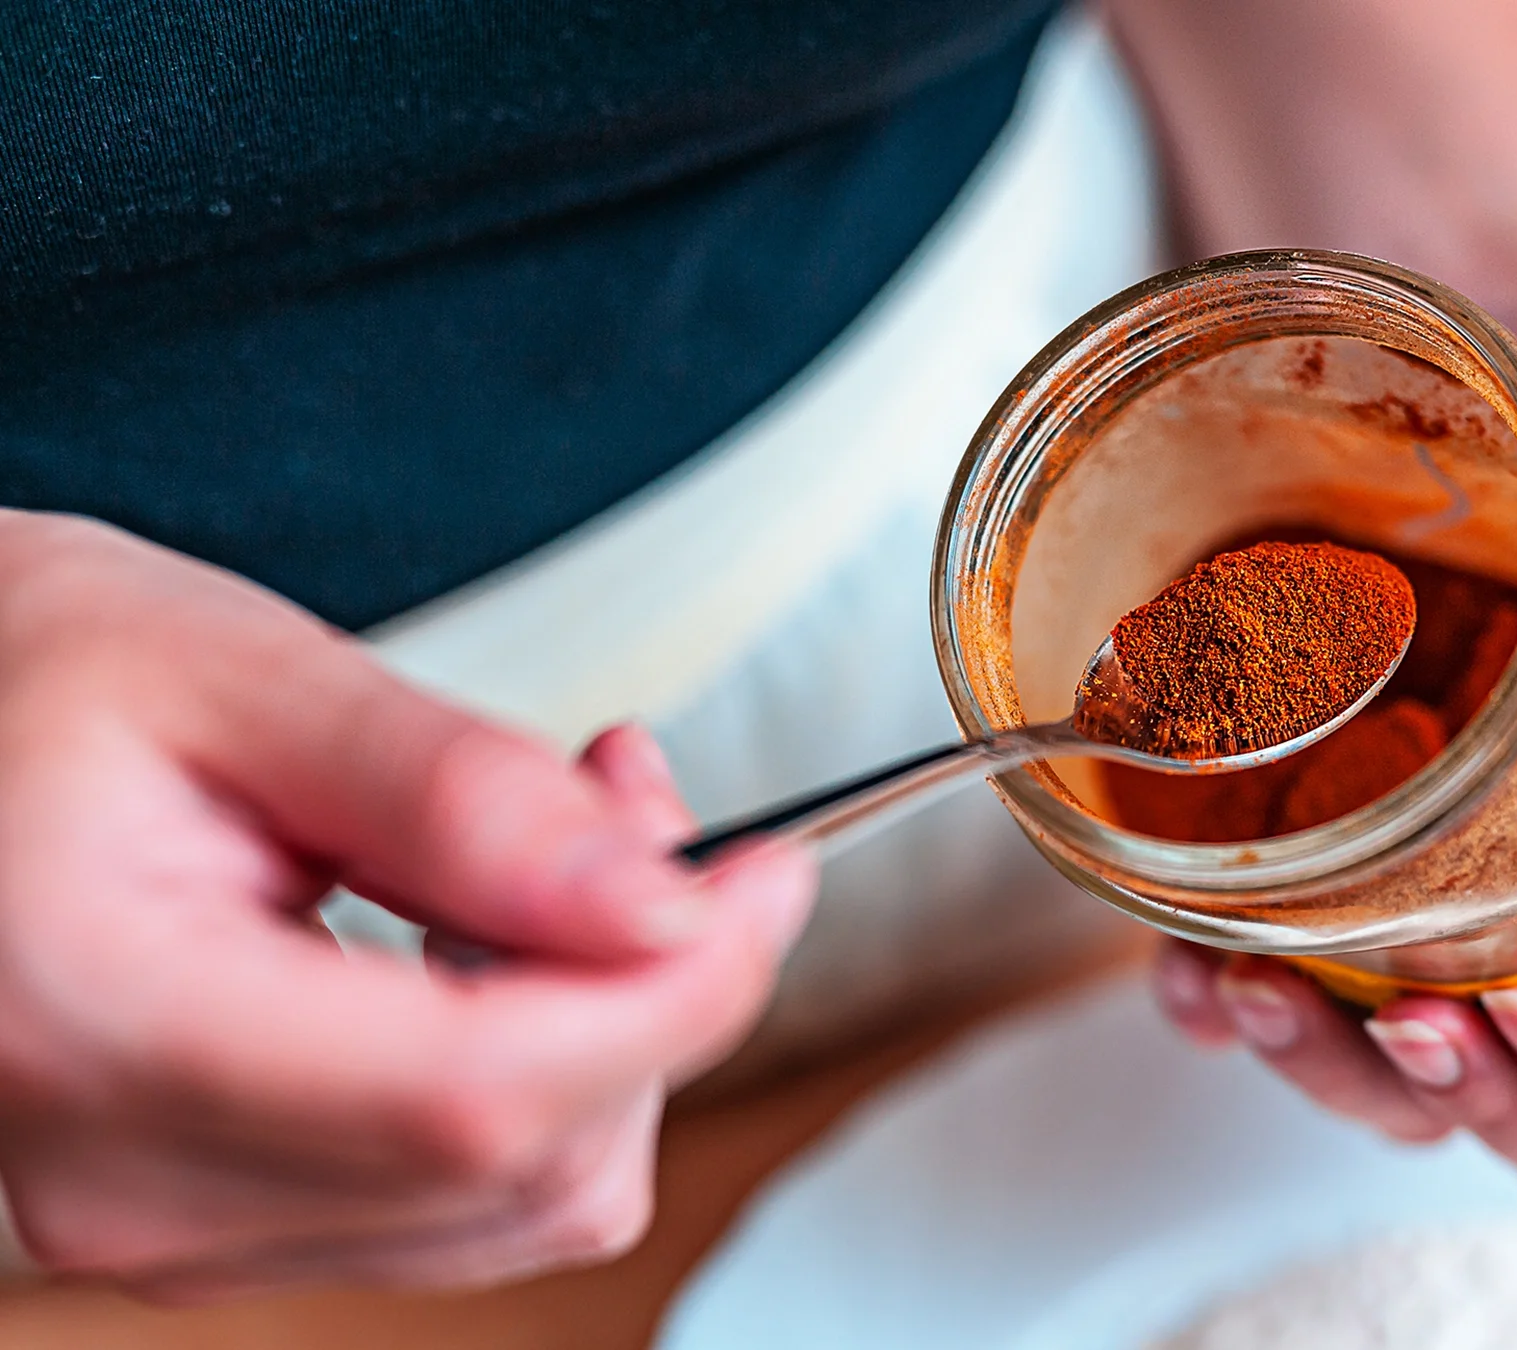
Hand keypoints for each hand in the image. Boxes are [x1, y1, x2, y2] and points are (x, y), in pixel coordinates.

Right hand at [0, 514, 812, 1298]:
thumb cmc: (26, 679)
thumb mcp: (238, 672)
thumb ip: (461, 798)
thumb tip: (662, 904)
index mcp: (109, 1022)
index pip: (480, 1091)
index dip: (676, 991)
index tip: (767, 871)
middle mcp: (128, 1179)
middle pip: (527, 1156)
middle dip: (658, 984)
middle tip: (640, 799)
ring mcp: (166, 1227)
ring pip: (525, 1198)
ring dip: (612, 1027)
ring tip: (569, 845)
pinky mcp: (215, 1223)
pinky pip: (469, 1200)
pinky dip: (546, 1074)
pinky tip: (502, 940)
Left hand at [1111, 0, 1516, 1190]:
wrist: (1445, 308)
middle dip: (1480, 1100)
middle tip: (1399, 1016)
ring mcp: (1474, 879)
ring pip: (1427, 1082)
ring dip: (1339, 1073)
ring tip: (1263, 986)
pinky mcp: (1354, 845)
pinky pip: (1303, 993)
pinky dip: (1244, 1006)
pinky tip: (1202, 960)